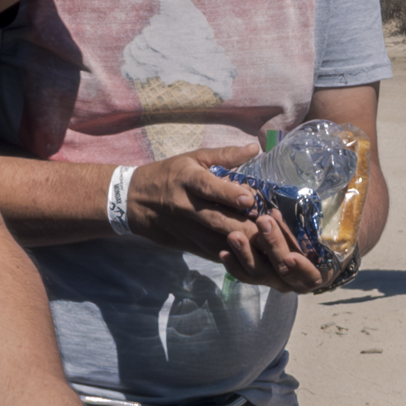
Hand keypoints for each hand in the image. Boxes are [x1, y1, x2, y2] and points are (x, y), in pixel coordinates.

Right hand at [123, 148, 321, 287]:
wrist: (135, 202)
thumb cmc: (169, 175)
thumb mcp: (193, 158)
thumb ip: (224, 155)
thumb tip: (255, 148)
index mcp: (187, 180)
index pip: (208, 187)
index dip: (228, 193)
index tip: (249, 198)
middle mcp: (186, 206)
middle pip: (216, 219)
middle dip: (243, 226)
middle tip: (269, 229)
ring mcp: (186, 229)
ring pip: (215, 240)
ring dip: (241, 244)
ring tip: (267, 246)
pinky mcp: (188, 245)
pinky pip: (212, 252)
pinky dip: (232, 255)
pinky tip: (253, 257)